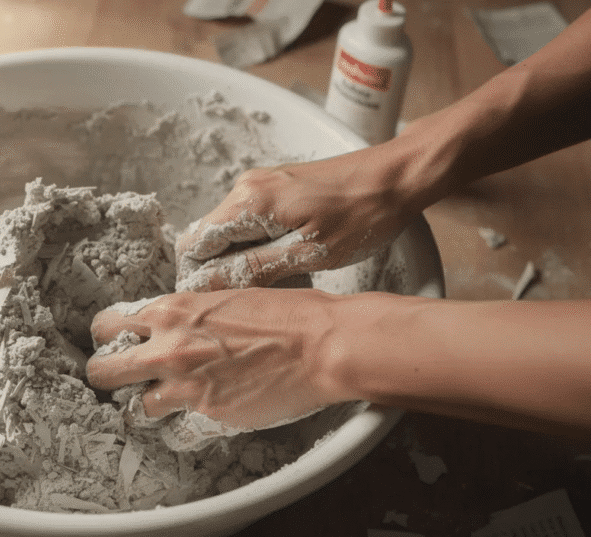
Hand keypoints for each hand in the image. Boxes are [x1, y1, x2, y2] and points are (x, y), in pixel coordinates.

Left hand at [85, 288, 338, 430]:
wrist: (323, 345)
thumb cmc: (286, 314)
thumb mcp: (224, 297)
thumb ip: (188, 315)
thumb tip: (171, 325)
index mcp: (171, 311)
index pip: (108, 325)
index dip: (110, 337)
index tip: (118, 343)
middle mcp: (168, 349)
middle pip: (103, 372)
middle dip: (109, 376)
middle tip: (125, 379)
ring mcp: (186, 386)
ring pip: (136, 409)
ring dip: (150, 406)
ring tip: (169, 401)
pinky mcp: (209, 416)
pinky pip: (178, 432)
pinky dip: (185, 428)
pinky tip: (201, 416)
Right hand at [176, 152, 417, 290]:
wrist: (399, 176)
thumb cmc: (364, 214)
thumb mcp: (307, 254)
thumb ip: (251, 270)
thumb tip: (206, 286)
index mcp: (248, 201)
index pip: (194, 245)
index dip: (197, 278)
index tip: (216, 303)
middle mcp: (246, 187)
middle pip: (208, 239)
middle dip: (219, 271)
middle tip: (253, 298)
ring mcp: (261, 184)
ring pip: (229, 233)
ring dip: (241, 260)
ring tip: (277, 280)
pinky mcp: (276, 187)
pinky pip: (249, 222)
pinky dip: (257, 246)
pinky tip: (286, 260)